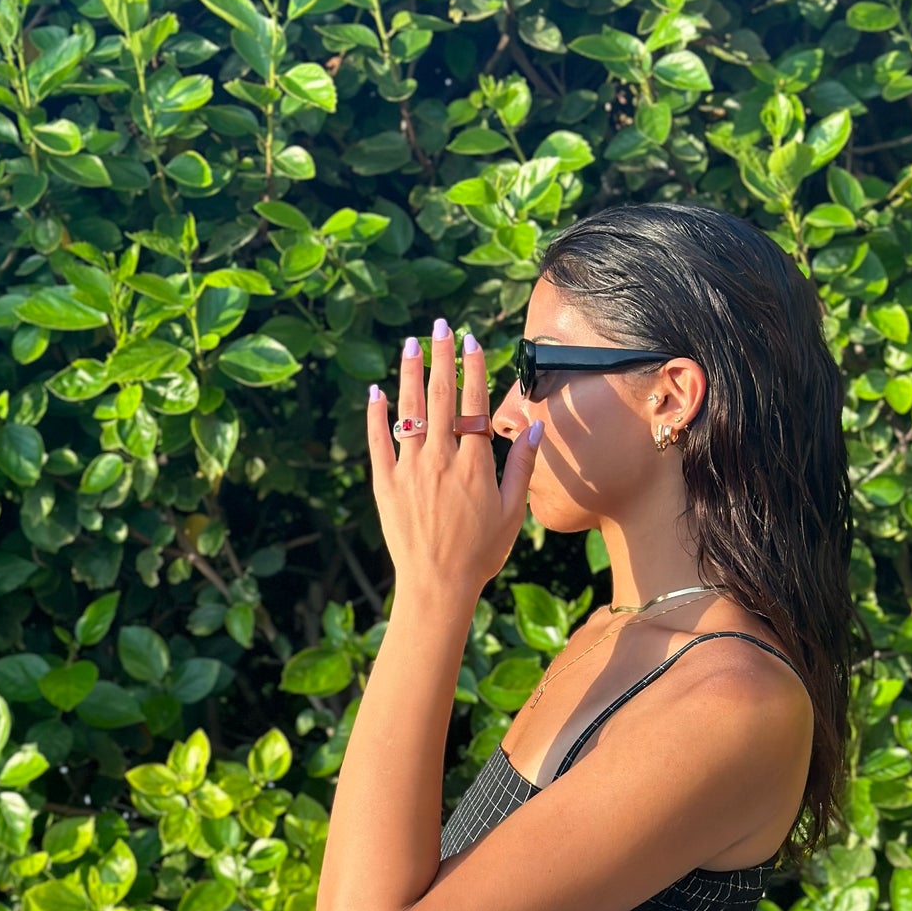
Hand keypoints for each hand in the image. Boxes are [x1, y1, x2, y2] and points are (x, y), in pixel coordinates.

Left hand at [367, 319, 542, 600]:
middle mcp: (440, 459)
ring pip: (410, 411)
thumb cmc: (481, 553)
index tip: (472, 341)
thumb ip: (521, 465)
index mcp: (474, 464)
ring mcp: (410, 470)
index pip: (473, 404)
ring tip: (411, 344)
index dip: (473, 369)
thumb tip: (535, 426)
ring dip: (410, 374)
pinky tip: (376, 390)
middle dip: (441, 357)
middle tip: (440, 325)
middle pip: (441, 397)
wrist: (437, 585)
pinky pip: (379, 442)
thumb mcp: (512, 511)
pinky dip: (376, 415)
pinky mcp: (386, 484)